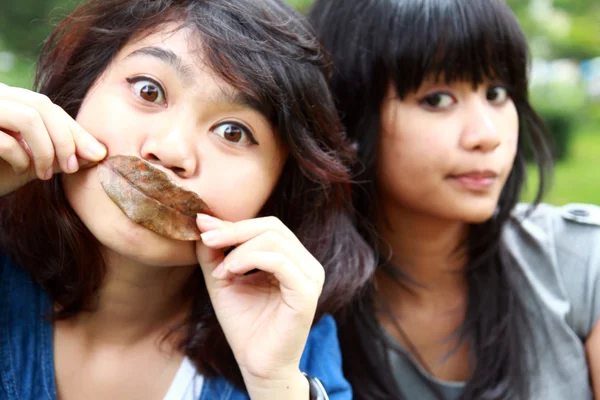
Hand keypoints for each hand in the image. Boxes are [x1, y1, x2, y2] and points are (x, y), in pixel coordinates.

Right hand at [0, 83, 106, 195]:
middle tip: (74, 168)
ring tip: (47, 174)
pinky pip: (4, 137)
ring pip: (29, 117)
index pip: (48, 107)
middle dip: (67, 138)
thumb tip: (98, 154)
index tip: (97, 154)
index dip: (75, 130)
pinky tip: (21, 170)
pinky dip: (20, 156)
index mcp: (7, 100)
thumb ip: (58, 155)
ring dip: (47, 149)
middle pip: (43, 106)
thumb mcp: (29, 163)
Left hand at [195, 214, 323, 397]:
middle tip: (207, 240)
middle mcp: (305, 263)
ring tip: (220, 270)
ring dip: (239, 249)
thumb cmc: (244, 324)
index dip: (233, 223)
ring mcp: (309, 276)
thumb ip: (214, 252)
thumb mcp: (223, 280)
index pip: (266, 226)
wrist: (257, 364)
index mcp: (291, 258)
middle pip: (272, 226)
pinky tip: (230, 273)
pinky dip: (249, 260)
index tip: (202, 225)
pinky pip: (279, 261)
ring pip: (274, 240)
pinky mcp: (306, 292)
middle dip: (234, 230)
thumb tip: (203, 221)